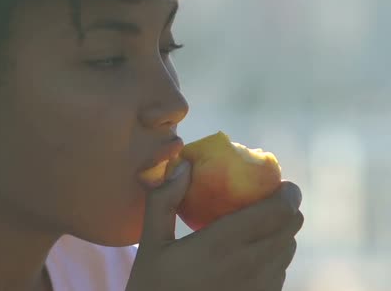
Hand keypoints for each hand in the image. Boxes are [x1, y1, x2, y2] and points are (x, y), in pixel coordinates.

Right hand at [126, 160, 303, 290]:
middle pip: (291, 226)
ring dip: (279, 231)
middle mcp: (250, 266)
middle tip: (266, 199)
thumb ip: (164, 200)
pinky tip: (247, 254)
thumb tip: (184, 164)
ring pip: (288, 249)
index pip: (279, 211)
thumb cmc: (153, 286)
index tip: (279, 182)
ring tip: (255, 225)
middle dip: (285, 208)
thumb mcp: (150, 243)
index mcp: (224, 244)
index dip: (287, 192)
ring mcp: (260, 288)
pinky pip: (280, 271)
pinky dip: (273, 255)